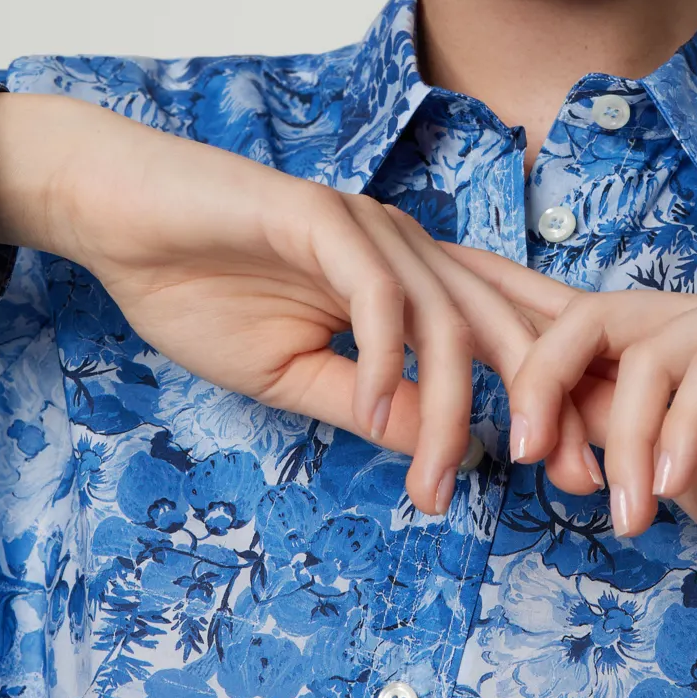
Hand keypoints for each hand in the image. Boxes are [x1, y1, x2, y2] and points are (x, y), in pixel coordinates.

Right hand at [0, 93, 599, 515]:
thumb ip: (368, 405)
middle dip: (547, 403)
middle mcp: (406, 248)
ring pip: (445, 319)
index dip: (553, 397)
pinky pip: (375, 292)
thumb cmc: (199, 287)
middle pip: (504, 324)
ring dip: (452, 407)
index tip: (576, 473)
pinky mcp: (318, 215)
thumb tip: (441, 449)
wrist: (120, 217)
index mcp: (411, 280)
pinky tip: (373, 409)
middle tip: (569, 479)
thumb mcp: (292, 372)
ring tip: (442, 482)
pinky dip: (383, 354)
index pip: (504, 334)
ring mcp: (367, 228)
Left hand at [447, 247, 696, 589]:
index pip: (577, 322)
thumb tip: (556, 448)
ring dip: (619, 436)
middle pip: (588, 316)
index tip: (433, 310)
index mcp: (678, 358)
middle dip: (539, 378)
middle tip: (525, 452)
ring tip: (628, 511)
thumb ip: (635, 458)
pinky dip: (678, 425)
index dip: (505, 308)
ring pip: (643, 346)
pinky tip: (675, 486)